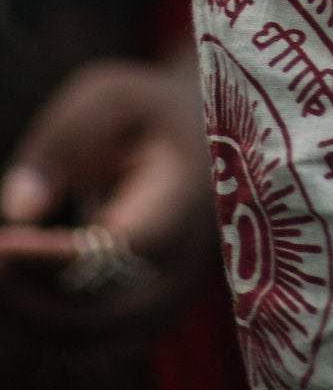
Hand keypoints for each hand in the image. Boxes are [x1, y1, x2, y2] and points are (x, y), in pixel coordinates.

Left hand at [0, 54, 216, 376]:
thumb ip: (66, 135)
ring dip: (27, 315)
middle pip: (96, 316)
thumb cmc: (148, 114)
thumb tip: (19, 209)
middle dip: (27, 297)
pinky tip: (13, 282)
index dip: (54, 256)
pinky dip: (39, 323)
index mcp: (182, 202)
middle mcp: (179, 268)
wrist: (205, 145)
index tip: (3, 244)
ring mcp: (163, 305)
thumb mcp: (115, 94)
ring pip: (84, 343)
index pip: (120, 249)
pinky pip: (84, 344)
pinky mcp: (142, 322)